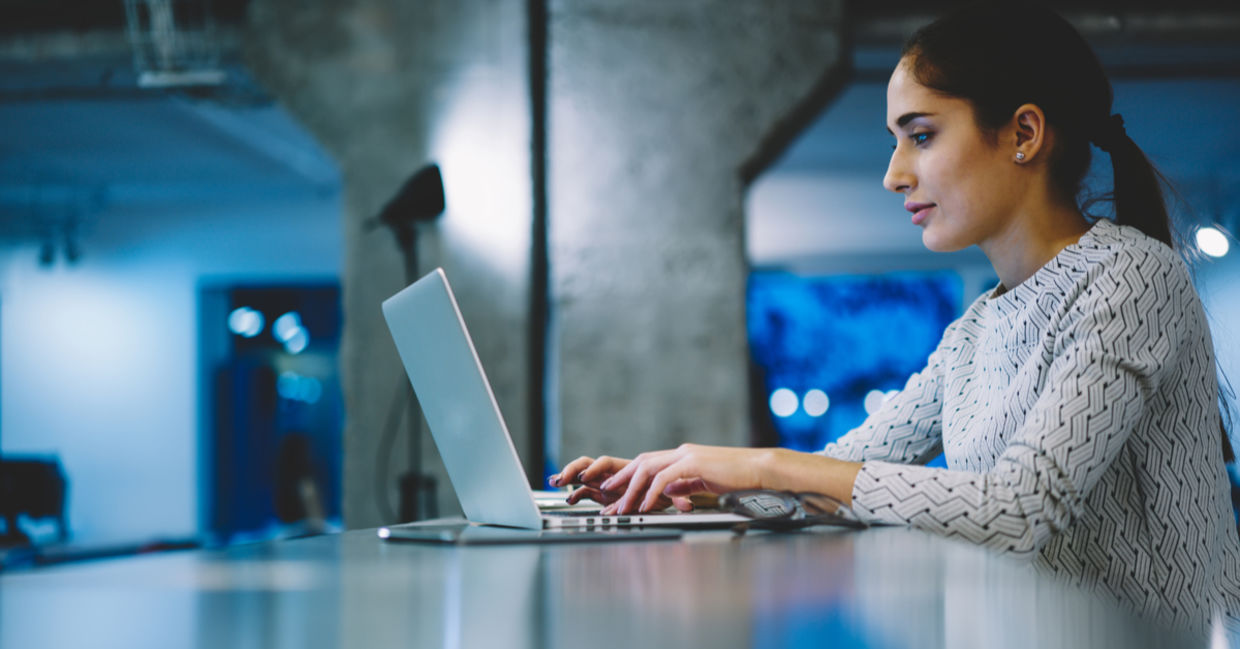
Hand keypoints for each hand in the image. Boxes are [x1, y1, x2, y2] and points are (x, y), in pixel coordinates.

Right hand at [548, 455, 687, 511]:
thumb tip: (687, 505)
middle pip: (589, 464)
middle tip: (565, 477)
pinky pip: (585, 492)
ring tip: (556, 481)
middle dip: (575, 469)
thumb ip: (678, 497)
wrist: (669, 489)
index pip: (606, 463)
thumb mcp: (674, 492)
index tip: (588, 480)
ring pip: (584, 474)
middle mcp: (614, 473)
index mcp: (628, 467)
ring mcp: (607, 483)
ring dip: (570, 475)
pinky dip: (576, 494)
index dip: (597, 472)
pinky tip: (570, 499)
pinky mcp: (604, 494)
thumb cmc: (670, 486)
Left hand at [593, 444, 775, 514]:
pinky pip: (665, 478)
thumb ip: (685, 485)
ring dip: (632, 488)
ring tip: (623, 506)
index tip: (615, 490)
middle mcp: (681, 452)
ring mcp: (687, 456)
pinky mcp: (694, 464)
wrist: (760, 469)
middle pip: (641, 462)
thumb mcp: (705, 483)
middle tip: (605, 495)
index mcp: (683, 456)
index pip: (648, 463)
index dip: (629, 475)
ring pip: (648, 468)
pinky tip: (646, 506)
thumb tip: (669, 494)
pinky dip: (652, 492)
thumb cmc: (738, 479)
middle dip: (621, 479)